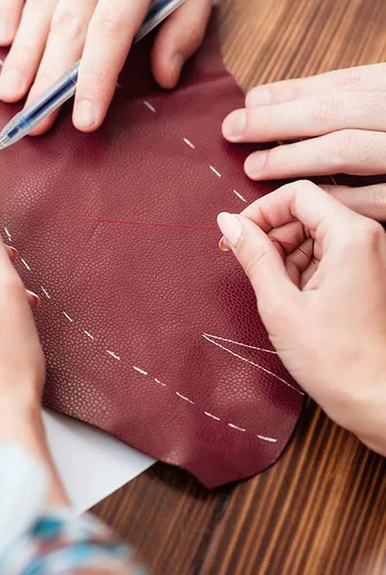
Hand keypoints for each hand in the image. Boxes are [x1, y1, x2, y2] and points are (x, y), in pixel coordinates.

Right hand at [0, 0, 224, 133]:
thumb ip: (186, 24)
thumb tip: (164, 79)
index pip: (111, 30)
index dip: (93, 79)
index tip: (83, 121)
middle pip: (66, 23)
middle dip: (48, 79)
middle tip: (34, 123)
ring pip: (38, 0)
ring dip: (22, 52)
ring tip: (9, 93)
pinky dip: (9, 3)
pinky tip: (4, 39)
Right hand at [216, 181, 385, 454]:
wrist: (381, 403)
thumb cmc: (338, 361)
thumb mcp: (280, 304)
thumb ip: (253, 255)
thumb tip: (228, 222)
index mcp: (351, 237)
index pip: (297, 194)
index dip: (260, 210)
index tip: (237, 235)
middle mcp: (367, 239)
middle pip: (305, 212)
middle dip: (270, 233)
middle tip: (245, 263)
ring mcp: (370, 258)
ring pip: (313, 233)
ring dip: (284, 254)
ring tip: (274, 291)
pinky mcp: (368, 276)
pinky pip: (326, 255)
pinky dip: (301, 269)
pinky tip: (292, 299)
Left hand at [222, 64, 385, 219]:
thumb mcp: (385, 106)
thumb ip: (345, 103)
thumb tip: (262, 101)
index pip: (343, 84)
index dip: (291, 93)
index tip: (250, 101)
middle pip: (334, 112)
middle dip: (275, 121)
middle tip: (233, 129)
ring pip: (346, 150)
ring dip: (292, 158)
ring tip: (252, 167)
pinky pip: (372, 197)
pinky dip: (331, 196)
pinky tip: (296, 197)